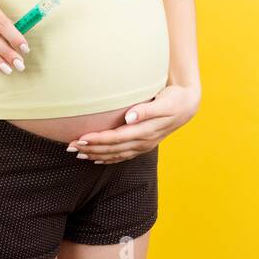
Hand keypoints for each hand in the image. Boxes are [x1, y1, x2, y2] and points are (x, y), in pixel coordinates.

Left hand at [70, 83, 200, 163]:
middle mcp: (143, 142)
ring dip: (96, 155)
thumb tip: (130, 117)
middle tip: (71, 146)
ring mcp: (143, 145)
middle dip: (91, 148)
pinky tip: (97, 159)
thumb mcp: (163, 101)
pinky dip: (108, 158)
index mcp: (146, 131)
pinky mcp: (144, 145)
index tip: (80, 138)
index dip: (97, 140)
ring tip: (78, 154)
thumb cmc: (174, 99)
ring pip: (115, 154)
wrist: (188, 105)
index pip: (116, 138)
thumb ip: (146, 109)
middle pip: (112, 149)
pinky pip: (123, 156)